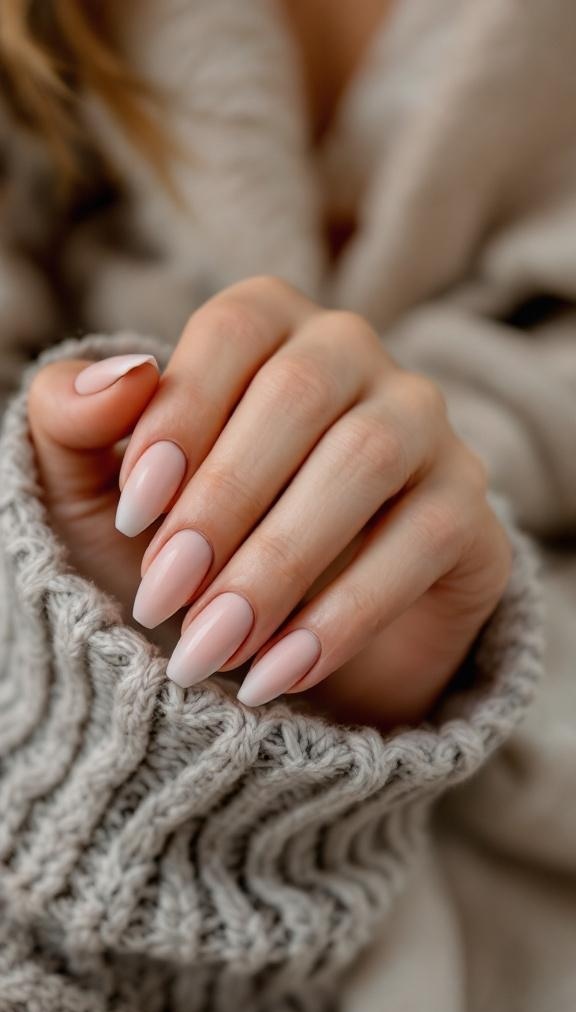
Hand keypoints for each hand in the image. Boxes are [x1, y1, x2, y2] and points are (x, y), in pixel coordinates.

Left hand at [108, 276, 509, 727]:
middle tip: (161, 598)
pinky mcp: (468, 514)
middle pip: (301, 391)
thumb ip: (70, 419)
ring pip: (367, 459)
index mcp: (270, 328)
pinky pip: (423, 541)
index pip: (234, 331)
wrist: (261, 645)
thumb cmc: (175, 551)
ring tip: (208, 649)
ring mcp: (424, 430)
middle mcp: (357, 359)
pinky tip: (277, 673)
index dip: (181, 416)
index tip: (136, 516)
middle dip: (222, 502)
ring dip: (277, 563)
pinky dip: (344, 614)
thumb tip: (120, 376)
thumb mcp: (95, 492)